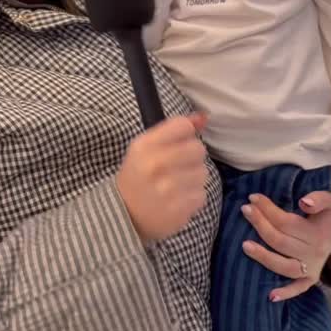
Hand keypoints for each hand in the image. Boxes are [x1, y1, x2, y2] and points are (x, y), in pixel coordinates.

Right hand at [117, 114, 208, 242]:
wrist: (125, 215)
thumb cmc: (138, 176)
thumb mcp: (146, 147)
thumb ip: (175, 129)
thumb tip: (204, 116)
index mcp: (145, 146)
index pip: (183, 126)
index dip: (186, 134)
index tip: (178, 144)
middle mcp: (156, 165)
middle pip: (198, 149)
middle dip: (192, 157)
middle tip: (177, 167)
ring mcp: (168, 189)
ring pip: (203, 173)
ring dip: (193, 179)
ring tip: (177, 185)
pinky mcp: (179, 209)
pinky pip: (201, 195)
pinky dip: (192, 197)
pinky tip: (177, 199)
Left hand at [240, 190, 330, 301]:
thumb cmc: (326, 213)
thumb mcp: (328, 201)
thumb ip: (318, 199)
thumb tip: (304, 203)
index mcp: (317, 234)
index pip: (286, 223)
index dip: (268, 210)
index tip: (252, 198)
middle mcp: (314, 254)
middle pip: (280, 241)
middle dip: (260, 225)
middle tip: (245, 210)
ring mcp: (312, 269)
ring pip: (284, 266)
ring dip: (264, 257)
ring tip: (245, 245)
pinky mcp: (309, 279)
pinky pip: (298, 288)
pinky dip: (286, 293)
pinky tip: (271, 296)